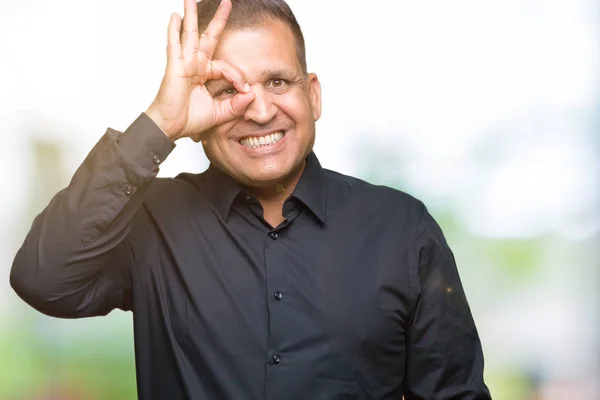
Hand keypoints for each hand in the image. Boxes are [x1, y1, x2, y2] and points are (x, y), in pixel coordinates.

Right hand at [146, 0, 254, 141]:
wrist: (171, 128)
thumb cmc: (189, 120)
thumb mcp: (220, 113)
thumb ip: (236, 105)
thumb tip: (251, 94)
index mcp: (205, 74)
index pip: (227, 67)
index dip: (238, 77)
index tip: (244, 90)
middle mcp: (195, 65)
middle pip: (208, 37)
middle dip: (218, 20)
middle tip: (226, 2)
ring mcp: (184, 64)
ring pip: (190, 35)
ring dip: (191, 16)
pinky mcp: (174, 67)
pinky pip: (174, 45)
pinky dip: (174, 31)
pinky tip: (175, 18)